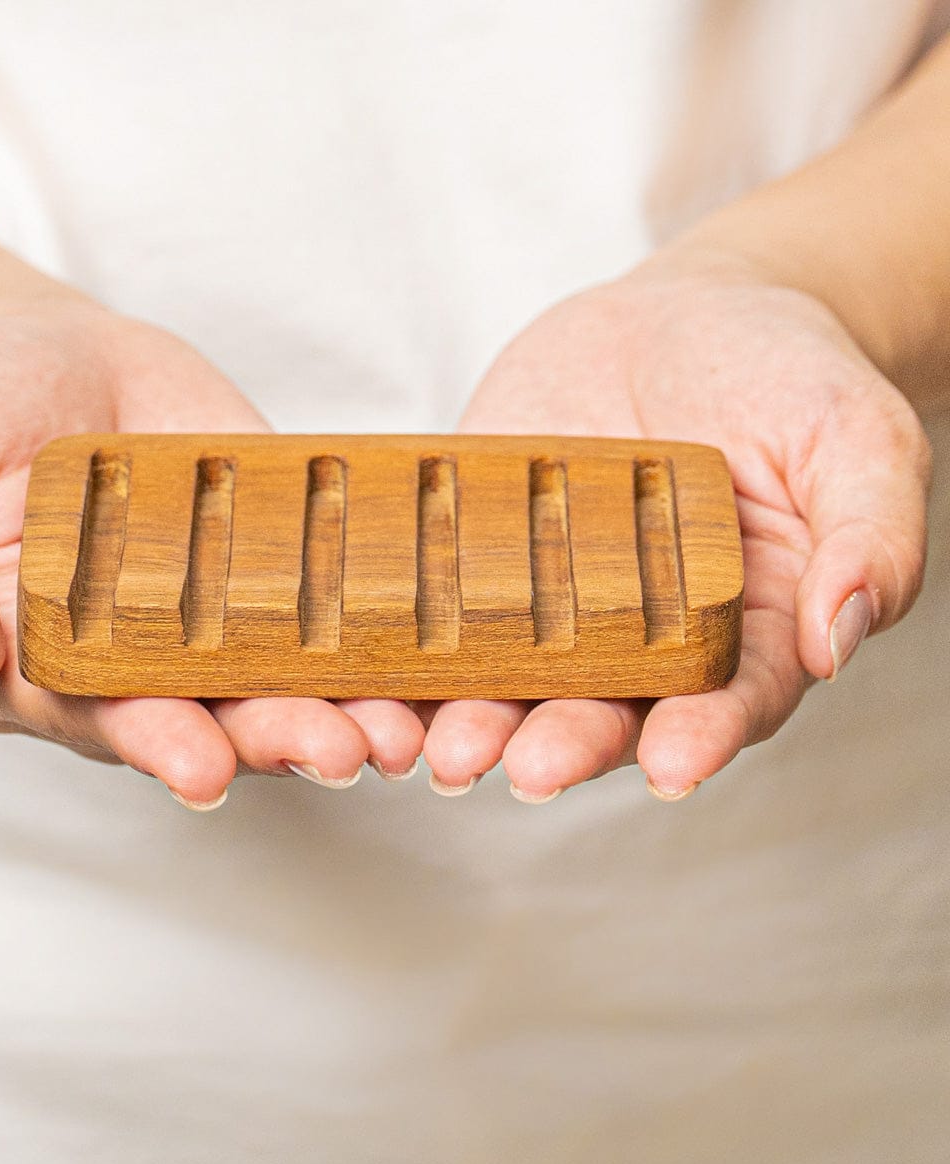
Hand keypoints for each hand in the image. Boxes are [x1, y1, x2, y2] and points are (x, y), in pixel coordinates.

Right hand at [0, 299, 423, 806]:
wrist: (35, 353)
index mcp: (38, 666)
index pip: (99, 719)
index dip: (153, 743)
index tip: (203, 767)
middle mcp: (134, 658)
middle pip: (210, 712)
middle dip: (275, 737)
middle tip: (342, 753)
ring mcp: (210, 609)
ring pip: (279, 671)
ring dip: (343, 705)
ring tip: (402, 730)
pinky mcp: (269, 558)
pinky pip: (325, 593)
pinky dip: (375, 625)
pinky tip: (427, 650)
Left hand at [421, 253, 930, 799]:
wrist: (692, 316)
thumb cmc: (792, 380)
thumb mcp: (859, 442)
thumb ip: (868, 538)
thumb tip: (842, 637)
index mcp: (742, 631)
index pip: (726, 701)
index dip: (703, 736)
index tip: (675, 765)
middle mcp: (642, 635)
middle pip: (605, 708)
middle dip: (565, 743)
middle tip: (522, 770)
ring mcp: (554, 596)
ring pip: (513, 677)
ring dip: (475, 719)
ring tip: (440, 749)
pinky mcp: (486, 549)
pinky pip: (445, 598)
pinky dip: (408, 637)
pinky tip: (371, 665)